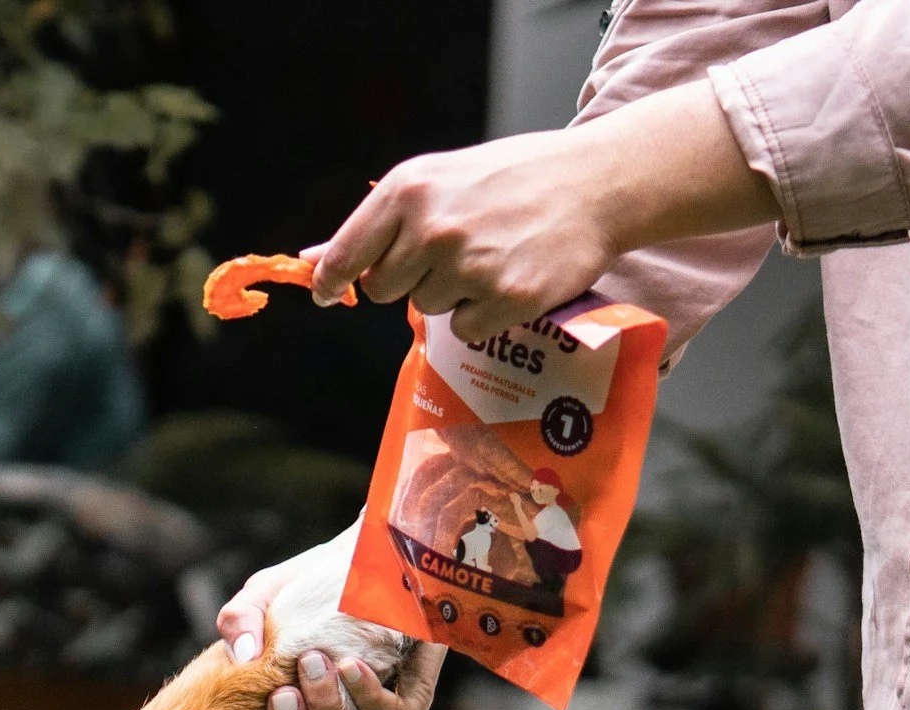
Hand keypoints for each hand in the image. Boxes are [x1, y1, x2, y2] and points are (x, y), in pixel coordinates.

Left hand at [306, 81, 776, 340]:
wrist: (596, 182)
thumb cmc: (512, 179)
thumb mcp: (440, 178)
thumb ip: (382, 221)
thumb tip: (313, 263)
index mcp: (408, 189)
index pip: (344, 255)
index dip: (332, 281)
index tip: (328, 294)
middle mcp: (432, 227)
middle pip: (384, 289)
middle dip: (410, 278)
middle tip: (454, 250)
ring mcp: (468, 265)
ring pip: (427, 308)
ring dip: (454, 292)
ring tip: (493, 254)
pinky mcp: (505, 299)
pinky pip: (466, 331)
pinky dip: (485, 314)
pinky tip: (511, 277)